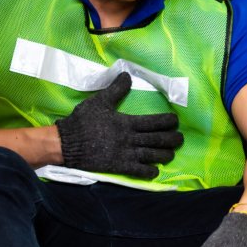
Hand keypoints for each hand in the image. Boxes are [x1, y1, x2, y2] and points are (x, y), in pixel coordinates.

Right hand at [56, 72, 184, 178]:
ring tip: (172, 153)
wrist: (66, 143)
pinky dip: (149, 171)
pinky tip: (155, 171)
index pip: (154, 122)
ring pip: (151, 156)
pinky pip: (138, 170)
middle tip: (180, 139)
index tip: (175, 121)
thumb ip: (116, 90)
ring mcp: (125, 154)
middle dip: (172, 139)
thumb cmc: (83, 121)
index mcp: (126, 122)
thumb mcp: (99, 101)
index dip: (168, 122)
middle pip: (157, 140)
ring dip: (164, 155)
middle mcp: (129, 139)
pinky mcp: (118, 166)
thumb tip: (127, 75)